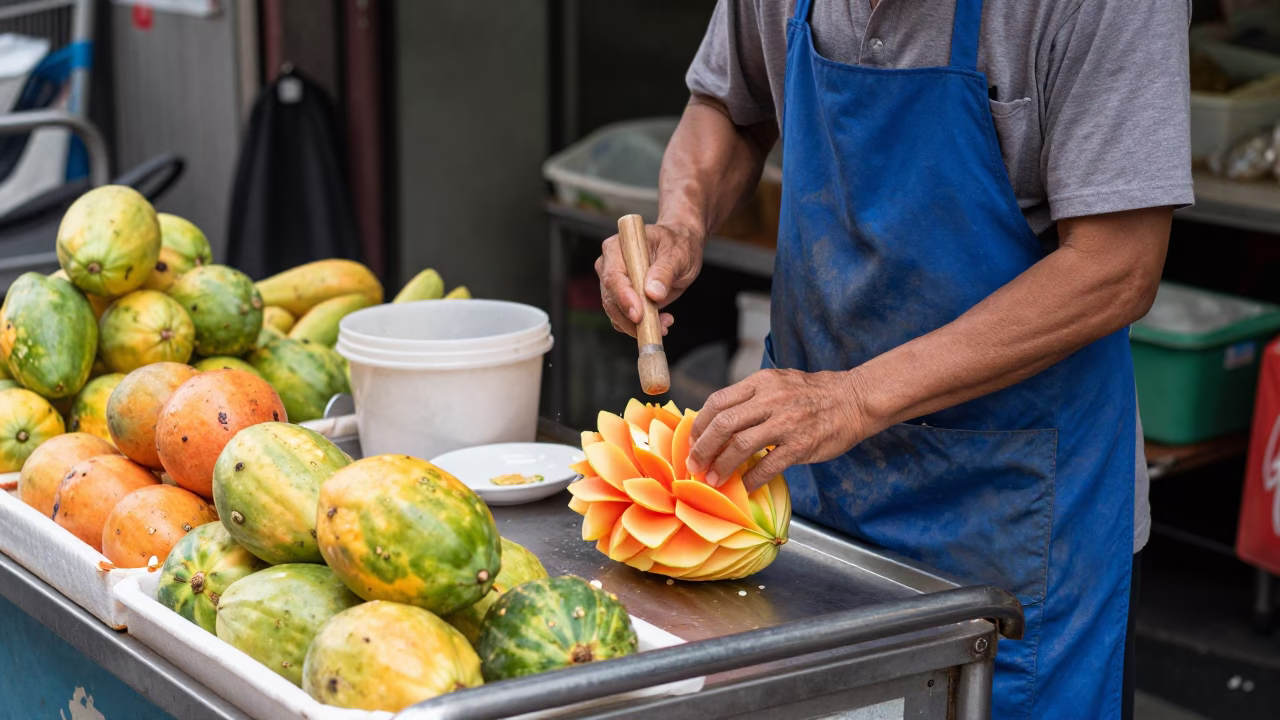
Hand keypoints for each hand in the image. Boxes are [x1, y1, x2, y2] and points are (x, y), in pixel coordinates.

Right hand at [595, 221, 703, 336]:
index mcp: (616, 248)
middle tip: (657, 327)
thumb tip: (652, 293)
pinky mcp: (622, 298)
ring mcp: (614, 283)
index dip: (624, 297)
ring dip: (638, 326)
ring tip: (665, 323)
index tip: (638, 314)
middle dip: (631, 318)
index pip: (613, 277)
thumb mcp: (677, 255)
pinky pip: (624, 319)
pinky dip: (641, 327)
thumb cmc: (677, 244)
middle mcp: (609, 266)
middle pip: (610, 299)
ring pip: (616, 313)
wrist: (680, 247)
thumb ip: (664, 272)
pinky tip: (661, 322)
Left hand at [686, 369, 872, 491]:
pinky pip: (767, 466)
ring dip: (721, 466)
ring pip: (740, 445)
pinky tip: (744, 487)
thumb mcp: (778, 382)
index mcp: (760, 383)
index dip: (700, 425)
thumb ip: (751, 398)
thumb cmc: (813, 394)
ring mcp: (786, 422)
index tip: (694, 441)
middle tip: (695, 465)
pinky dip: (751, 479)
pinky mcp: (800, 445)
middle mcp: (770, 399)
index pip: (717, 402)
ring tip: (713, 479)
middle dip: (703, 449)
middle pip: (722, 424)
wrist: (854, 399)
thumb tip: (719, 422)